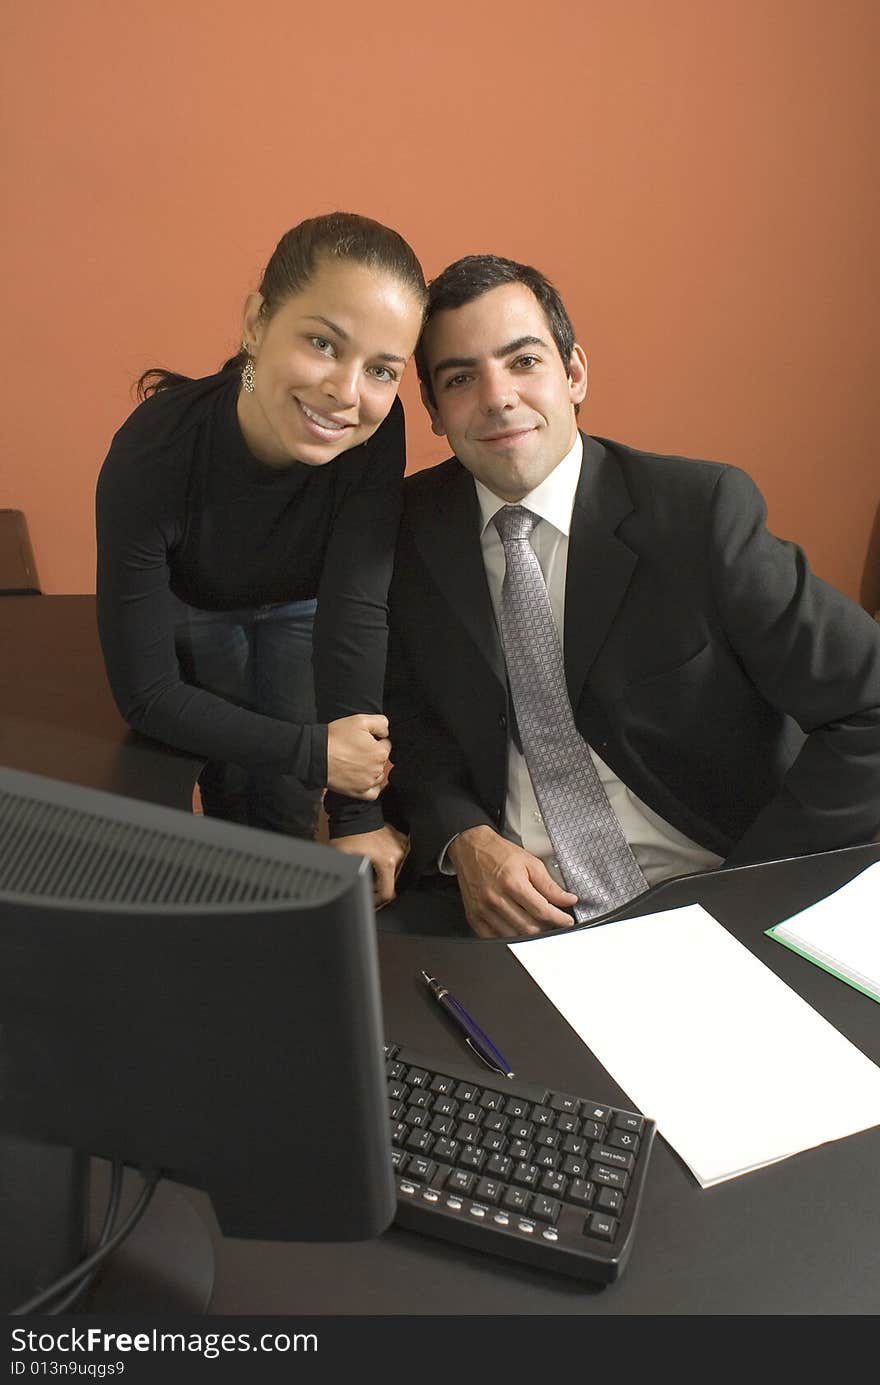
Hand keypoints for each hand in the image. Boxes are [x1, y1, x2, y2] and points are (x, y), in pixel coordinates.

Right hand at [326, 714, 391, 799]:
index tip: (362, 739)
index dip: (375, 739)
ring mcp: (368, 783)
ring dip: (371, 769)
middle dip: (372, 754)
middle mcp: (377, 770)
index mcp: (380, 753)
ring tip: (355, 762)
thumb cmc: (336, 738)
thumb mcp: (360, 720)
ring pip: (378, 775)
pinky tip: (362, 777)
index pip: (386, 744)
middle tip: (355, 749)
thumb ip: (381, 723)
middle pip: (382, 760)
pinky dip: (370, 786)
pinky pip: (373, 792)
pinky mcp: (359, 792)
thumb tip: (386, 732)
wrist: (316, 755)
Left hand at [330, 824, 408, 906]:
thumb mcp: (344, 860)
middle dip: (380, 889)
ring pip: (397, 872)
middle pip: (393, 884)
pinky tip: (378, 863)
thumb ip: (350, 879)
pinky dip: (390, 865)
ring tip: (373, 876)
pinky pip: (398, 859)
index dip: (376, 902)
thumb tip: (350, 894)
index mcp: (388, 862)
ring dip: (385, 877)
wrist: (353, 813)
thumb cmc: (348, 834)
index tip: (369, 903)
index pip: (387, 893)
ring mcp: (402, 846)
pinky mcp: (401, 840)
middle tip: (368, 890)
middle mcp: (399, 855)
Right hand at [447, 825, 576, 938]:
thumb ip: (550, 885)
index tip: (566, 921)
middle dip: (546, 928)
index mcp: (512, 882)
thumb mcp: (530, 862)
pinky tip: (516, 929)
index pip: (541, 910)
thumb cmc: (499, 853)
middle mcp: (496, 898)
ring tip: (536, 924)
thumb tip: (567, 899)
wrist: (471, 848)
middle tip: (553, 922)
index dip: (558, 918)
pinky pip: (493, 937)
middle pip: (528, 927)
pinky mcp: (473, 916)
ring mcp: (482, 909)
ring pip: (513, 936)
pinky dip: (509, 938)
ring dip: (529, 935)